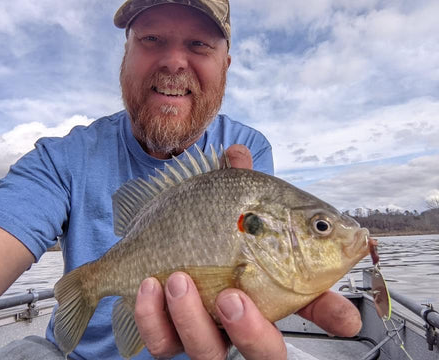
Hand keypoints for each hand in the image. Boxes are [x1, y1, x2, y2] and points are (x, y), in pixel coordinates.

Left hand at [133, 146, 361, 358]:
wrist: (158, 244)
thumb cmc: (199, 228)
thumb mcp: (217, 206)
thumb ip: (231, 183)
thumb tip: (236, 153)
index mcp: (267, 288)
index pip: (310, 308)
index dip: (329, 315)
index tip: (345, 319)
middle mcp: (241, 318)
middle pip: (264, 351)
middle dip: (251, 329)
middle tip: (234, 296)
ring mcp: (206, 331)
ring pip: (209, 354)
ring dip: (191, 318)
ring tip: (177, 279)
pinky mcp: (169, 337)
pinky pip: (161, 344)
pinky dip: (151, 317)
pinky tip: (147, 284)